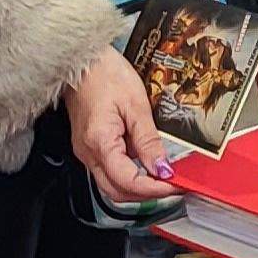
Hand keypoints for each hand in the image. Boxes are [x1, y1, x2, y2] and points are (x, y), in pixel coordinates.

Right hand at [61, 54, 178, 204]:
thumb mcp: (136, 105)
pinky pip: (109, 171)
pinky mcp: (89, 146)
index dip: (154, 190)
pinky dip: (129, 175)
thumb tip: (162, 167)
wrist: (82, 61)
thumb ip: (149, 140)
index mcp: (99, 143)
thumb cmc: (105, 74)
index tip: (175, 186)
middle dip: (147, 195)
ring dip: (138, 187)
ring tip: (163, 178)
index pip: (128, 182)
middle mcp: (88, 153)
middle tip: (173, 186)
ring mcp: (86, 152)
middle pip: (117, 192)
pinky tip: (146, 164)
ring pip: (111, 185)